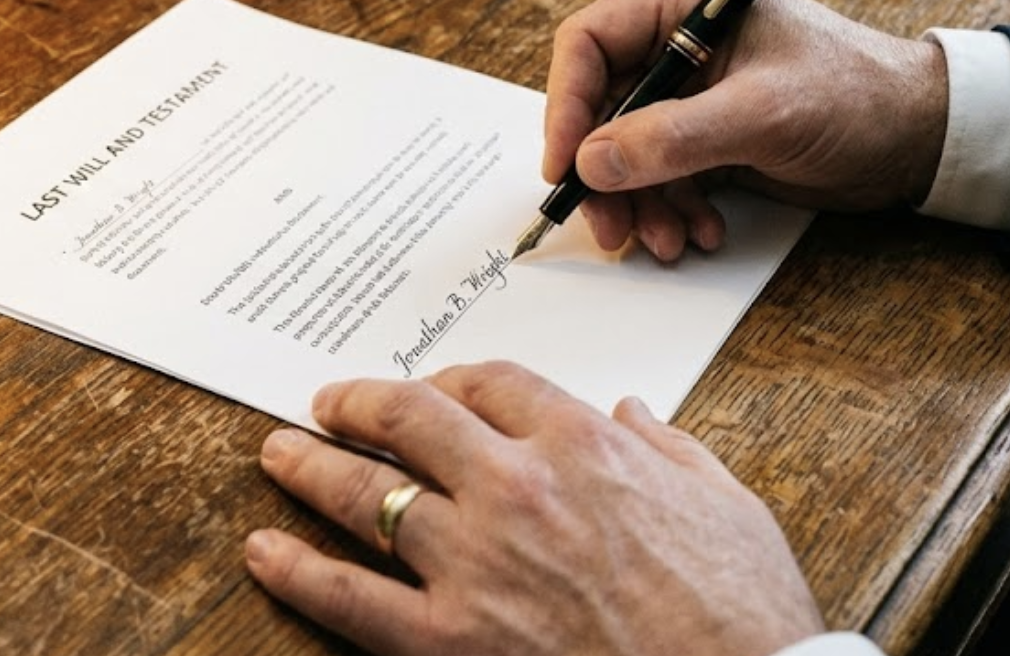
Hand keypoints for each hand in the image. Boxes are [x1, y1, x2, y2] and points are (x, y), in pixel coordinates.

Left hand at [245, 362, 825, 655]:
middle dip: (356, 404)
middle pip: (408, 419)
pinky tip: (264, 551)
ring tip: (277, 452)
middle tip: (328, 404)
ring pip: (366, 495)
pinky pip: (349, 596)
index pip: (487, 383)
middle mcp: (515, 489)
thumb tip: (635, 412)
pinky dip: (296, 570)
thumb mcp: (728, 505)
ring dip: (310, 467)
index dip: (445, 378)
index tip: (427, 388)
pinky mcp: (449, 640)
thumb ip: (672, 448)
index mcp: (583, 446)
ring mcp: (474, 564)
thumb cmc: (745, 614)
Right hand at [543, 0, 947, 259]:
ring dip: (638, 202)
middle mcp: (679, 42)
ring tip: (665, 240)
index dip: (567, 105)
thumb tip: (592, 163)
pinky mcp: (708, 135)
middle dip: (604, 173)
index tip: (565, 164)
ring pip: (626, 150)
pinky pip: (661, 175)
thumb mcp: (763, 114)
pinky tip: (699, 232)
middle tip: (607, 225)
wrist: (923, 137)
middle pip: (600, 107)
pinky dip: (671, 209)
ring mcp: (692, 92)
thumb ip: (673, 137)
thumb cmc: (858, 95)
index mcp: (685, 3)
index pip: (589, 44)